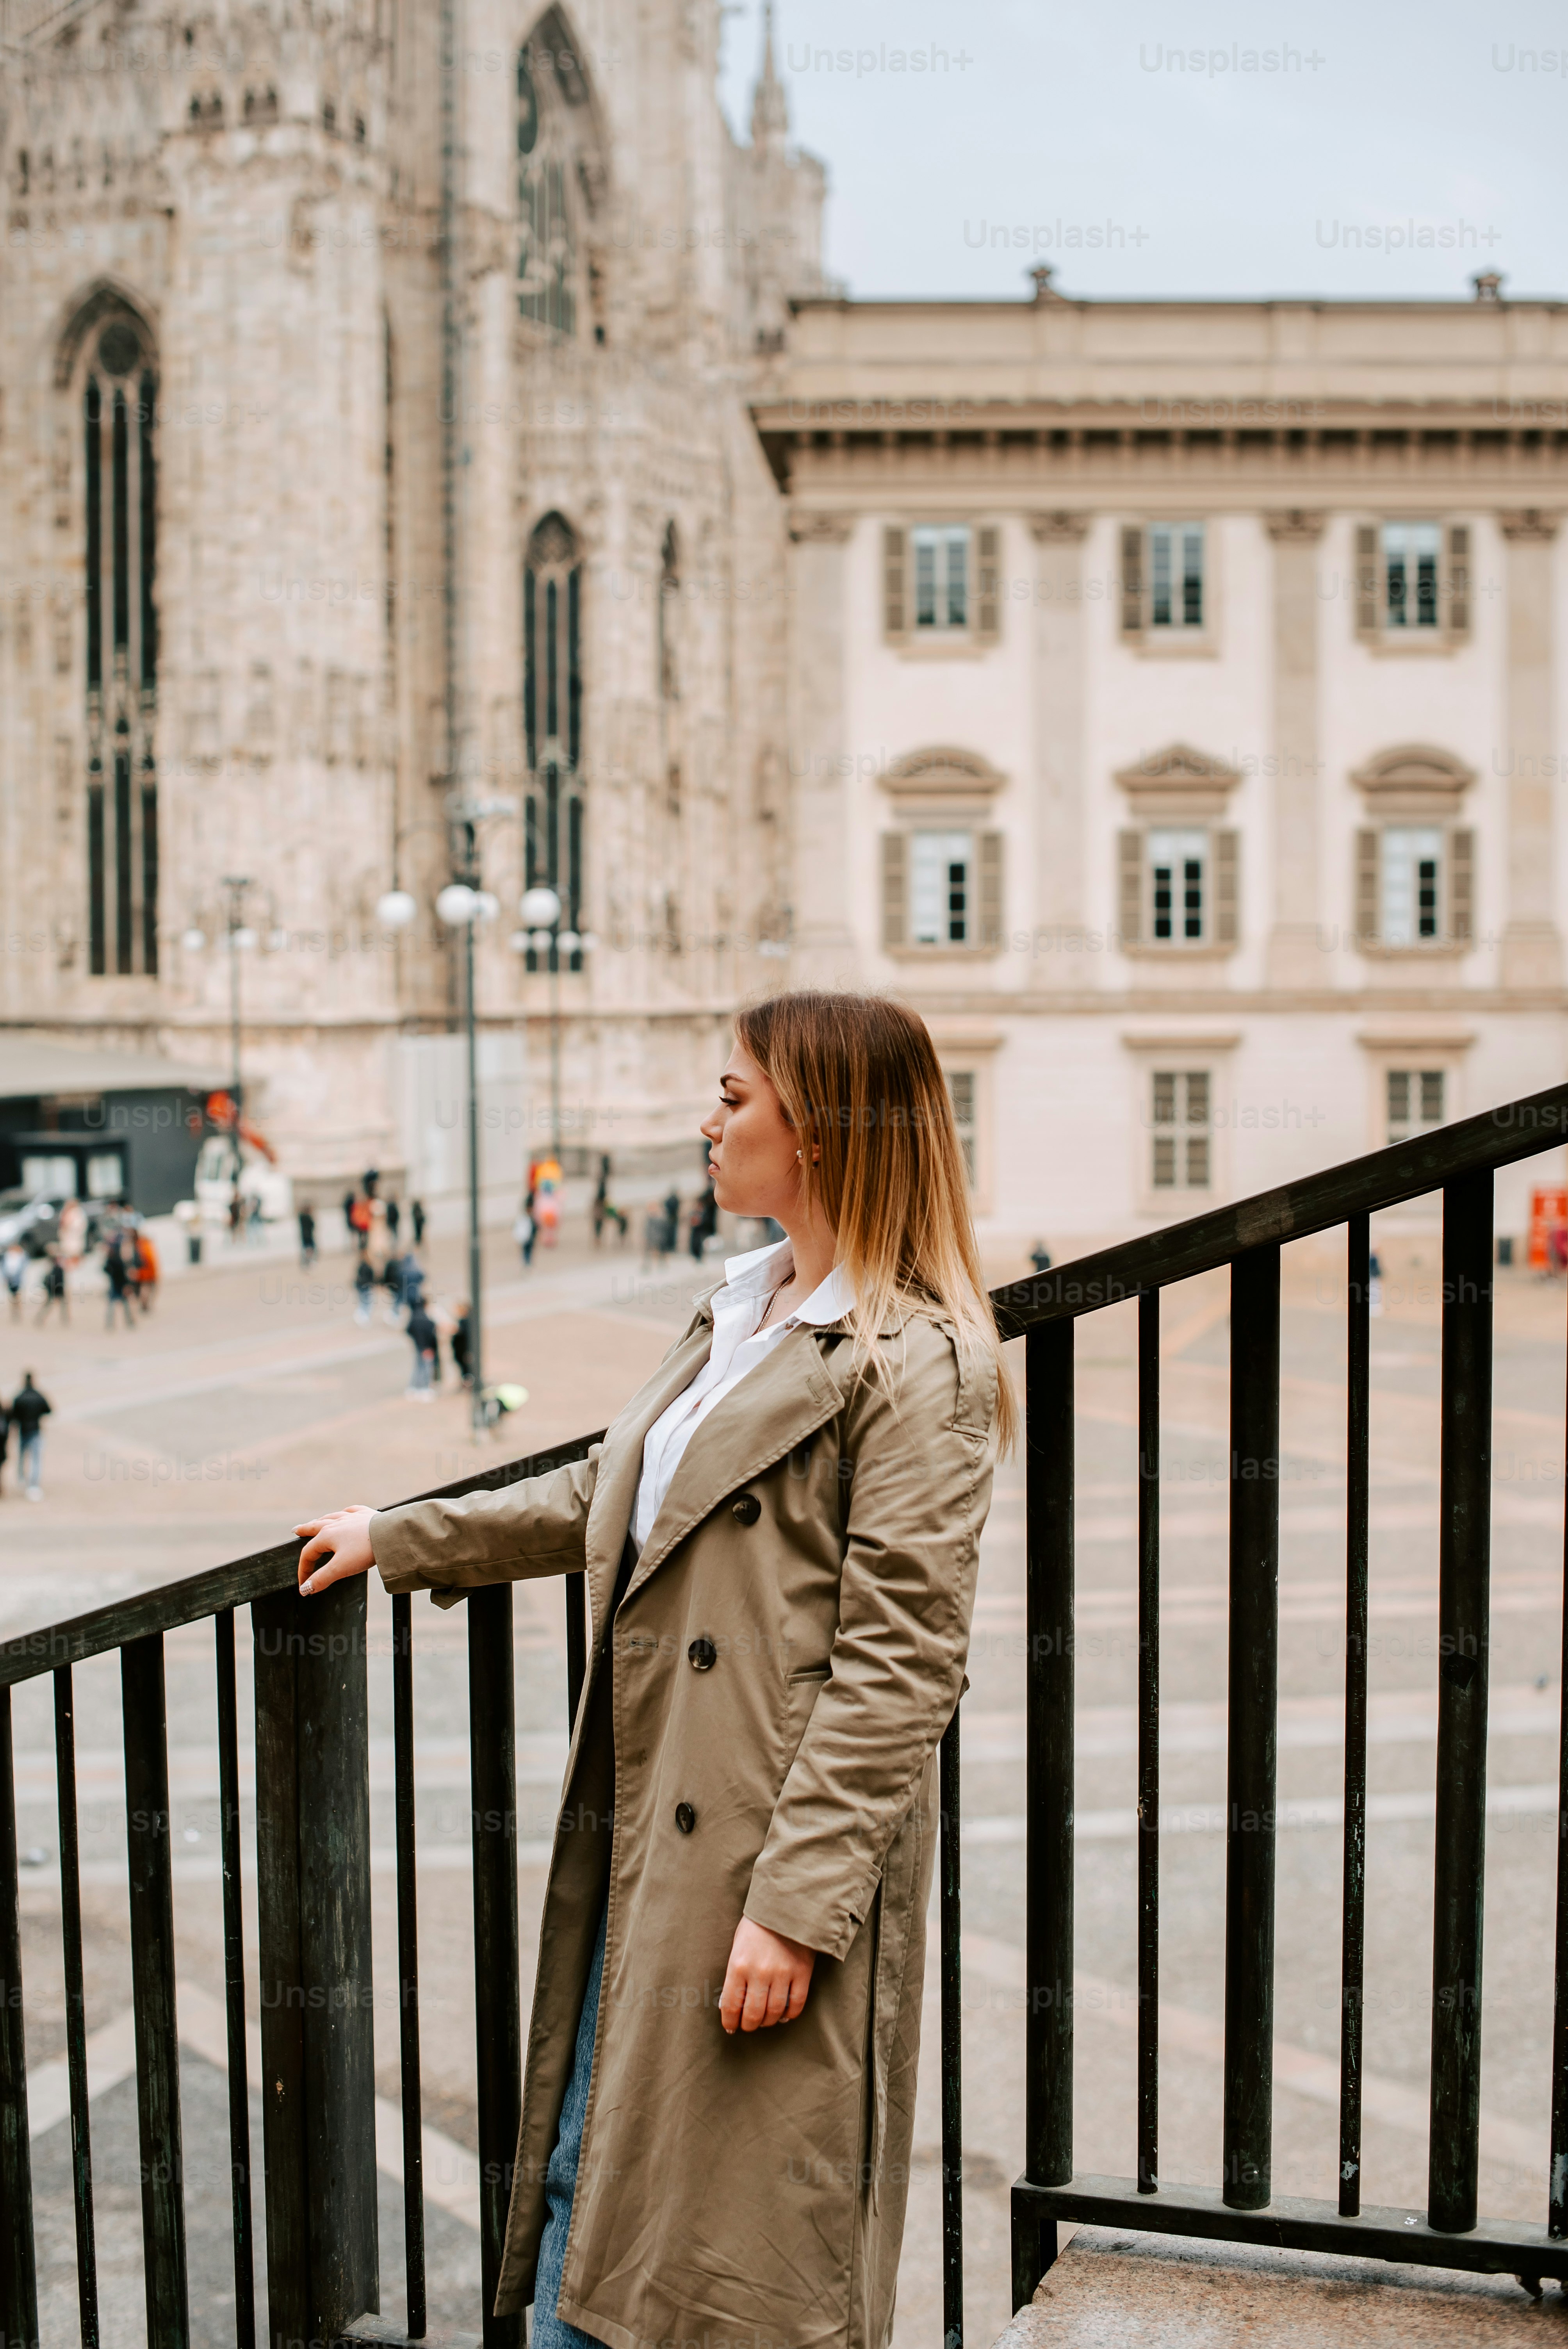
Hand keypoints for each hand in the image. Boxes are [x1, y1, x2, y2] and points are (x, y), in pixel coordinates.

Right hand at [295, 1505, 376, 1594]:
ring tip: (316, 1522)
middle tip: (296, 1531)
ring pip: (332, 1517)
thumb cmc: (365, 1551)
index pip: (308, 1553)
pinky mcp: (367, 1514)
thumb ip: (321, 1578)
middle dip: (305, 1530)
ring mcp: (352, 1517)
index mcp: (327, 1535)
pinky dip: (345, 1513)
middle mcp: (337, 1523)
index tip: (304, 1584)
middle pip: (315, 1527)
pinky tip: (345, 1513)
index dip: (303, 1570)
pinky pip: (352, 1511)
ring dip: (321, 1520)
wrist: (391, 1535)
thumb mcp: (340, 1568)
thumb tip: (306, 1589)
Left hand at [719, 1918, 815, 2034]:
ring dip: (768, 2021)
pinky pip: (796, 2005)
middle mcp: (760, 1972)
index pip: (731, 2006)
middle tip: (749, 2024)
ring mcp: (783, 1973)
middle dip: (749, 2025)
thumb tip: (730, 2004)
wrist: (786, 1905)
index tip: (731, 2026)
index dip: (730, 2021)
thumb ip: (734, 1975)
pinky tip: (783, 2013)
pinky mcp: (802, 1973)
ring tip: (765, 2018)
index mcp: (738, 1965)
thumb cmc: (756, 1926)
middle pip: (753, 2015)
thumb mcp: (737, 1946)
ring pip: (774, 2013)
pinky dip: (788, 2015)